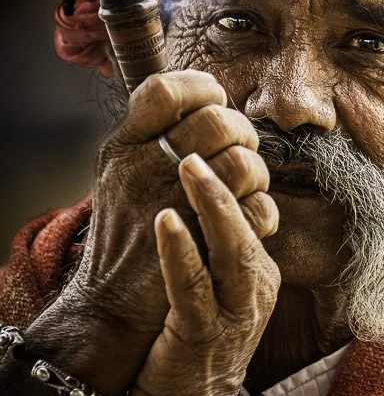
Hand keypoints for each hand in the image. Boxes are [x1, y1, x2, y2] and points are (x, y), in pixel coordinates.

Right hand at [68, 69, 266, 339]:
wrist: (110, 306)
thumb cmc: (125, 235)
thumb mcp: (119, 174)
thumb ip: (151, 135)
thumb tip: (204, 98)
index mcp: (122, 148)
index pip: (164, 89)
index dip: (200, 89)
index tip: (215, 103)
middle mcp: (142, 171)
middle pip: (214, 121)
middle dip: (240, 133)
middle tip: (240, 149)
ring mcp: (171, 208)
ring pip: (240, 164)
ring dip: (255, 174)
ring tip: (245, 187)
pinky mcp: (202, 247)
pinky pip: (256, 210)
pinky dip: (262, 212)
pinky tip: (250, 218)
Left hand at [128, 152, 279, 395]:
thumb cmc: (193, 348)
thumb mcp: (216, 293)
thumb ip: (215, 251)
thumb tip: (196, 198)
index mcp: (258, 275)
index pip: (254, 216)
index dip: (234, 178)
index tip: (210, 142)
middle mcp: (254, 289)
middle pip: (248, 225)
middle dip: (227, 180)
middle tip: (202, 140)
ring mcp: (233, 312)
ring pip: (232, 249)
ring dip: (212, 205)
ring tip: (191, 166)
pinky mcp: (202, 334)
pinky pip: (193, 285)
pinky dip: (181, 250)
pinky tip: (168, 219)